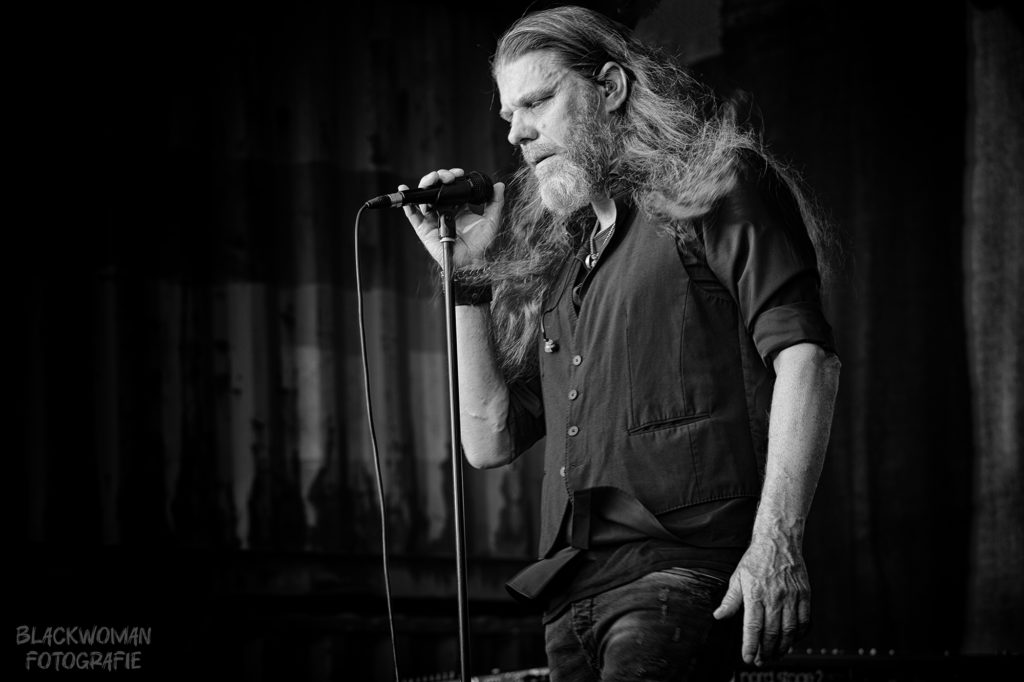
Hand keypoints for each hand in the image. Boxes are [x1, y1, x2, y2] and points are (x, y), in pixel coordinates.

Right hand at [401, 167, 504, 268]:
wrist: (470, 262)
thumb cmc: (481, 244)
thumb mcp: (491, 220)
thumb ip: (496, 202)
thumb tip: (499, 185)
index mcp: (459, 207)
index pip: (452, 188)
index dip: (452, 177)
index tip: (458, 174)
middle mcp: (444, 211)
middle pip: (436, 189)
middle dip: (439, 177)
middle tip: (448, 177)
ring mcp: (433, 219)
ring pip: (424, 197)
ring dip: (427, 184)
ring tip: (433, 180)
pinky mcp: (423, 229)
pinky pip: (412, 215)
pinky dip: (407, 203)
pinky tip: (405, 190)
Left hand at [713, 534, 810, 665]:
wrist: (778, 541)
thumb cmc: (756, 559)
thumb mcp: (738, 577)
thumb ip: (730, 600)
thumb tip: (718, 616)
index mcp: (755, 593)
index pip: (753, 627)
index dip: (750, 645)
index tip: (748, 658)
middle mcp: (775, 597)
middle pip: (771, 632)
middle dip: (765, 651)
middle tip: (760, 660)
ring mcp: (791, 596)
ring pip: (789, 631)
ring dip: (782, 647)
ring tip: (774, 655)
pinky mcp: (804, 595)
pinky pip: (804, 621)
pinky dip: (798, 635)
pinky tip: (792, 641)